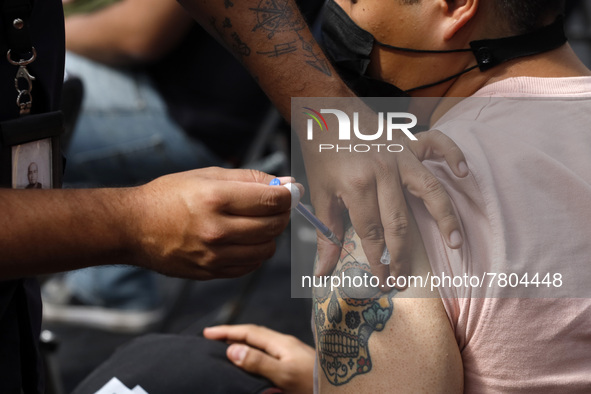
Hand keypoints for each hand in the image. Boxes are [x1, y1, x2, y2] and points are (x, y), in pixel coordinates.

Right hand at [131, 167, 296, 279]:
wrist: (133, 227)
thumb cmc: (169, 195)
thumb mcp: (207, 175)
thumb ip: (250, 179)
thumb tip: (287, 184)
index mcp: (215, 199)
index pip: (272, 201)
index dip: (289, 196)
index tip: (292, 192)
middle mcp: (217, 230)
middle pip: (274, 226)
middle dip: (282, 214)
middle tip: (274, 206)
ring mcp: (214, 255)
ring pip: (267, 249)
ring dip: (270, 235)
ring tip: (257, 222)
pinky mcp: (211, 272)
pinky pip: (250, 265)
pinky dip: (255, 252)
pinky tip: (244, 240)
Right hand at [204, 325, 314, 393]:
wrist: (343, 391)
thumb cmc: (313, 384)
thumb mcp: (284, 374)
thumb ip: (259, 362)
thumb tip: (231, 349)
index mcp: (282, 343)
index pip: (249, 332)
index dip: (228, 332)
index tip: (207, 333)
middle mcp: (286, 346)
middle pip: (254, 336)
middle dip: (233, 335)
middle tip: (212, 339)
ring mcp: (292, 355)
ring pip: (262, 345)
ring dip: (243, 345)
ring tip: (227, 350)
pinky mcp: (296, 367)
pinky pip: (269, 355)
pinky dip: (254, 356)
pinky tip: (253, 364)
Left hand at [304, 129, 467, 282]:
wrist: (325, 113)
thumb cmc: (322, 154)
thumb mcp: (320, 194)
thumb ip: (326, 234)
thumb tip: (323, 272)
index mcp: (357, 186)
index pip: (372, 233)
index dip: (378, 260)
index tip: (383, 280)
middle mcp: (383, 172)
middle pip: (399, 222)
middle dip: (402, 255)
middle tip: (404, 277)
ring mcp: (400, 155)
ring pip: (429, 190)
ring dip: (444, 218)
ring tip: (456, 243)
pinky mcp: (409, 141)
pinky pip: (439, 145)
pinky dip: (454, 156)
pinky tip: (462, 175)